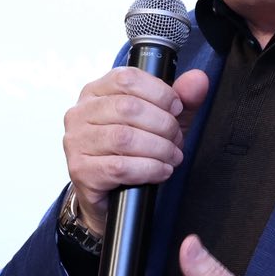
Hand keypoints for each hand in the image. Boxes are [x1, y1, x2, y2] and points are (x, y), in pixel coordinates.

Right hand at [61, 66, 210, 231]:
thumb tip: (198, 80)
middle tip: (176, 139)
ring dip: (159, 149)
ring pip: (125, 138)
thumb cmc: (132, 153)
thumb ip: (181, 99)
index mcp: (95, 92)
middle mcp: (80, 113)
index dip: (159, 92)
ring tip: (172, 156)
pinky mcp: (81, 170)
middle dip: (163, 125)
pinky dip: (149, 169)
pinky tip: (161, 171)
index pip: (126, 78)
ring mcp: (76, 142)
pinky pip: (120, 166)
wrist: (109, 197)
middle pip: (128, 108)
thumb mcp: (160, 122)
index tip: (176, 108)